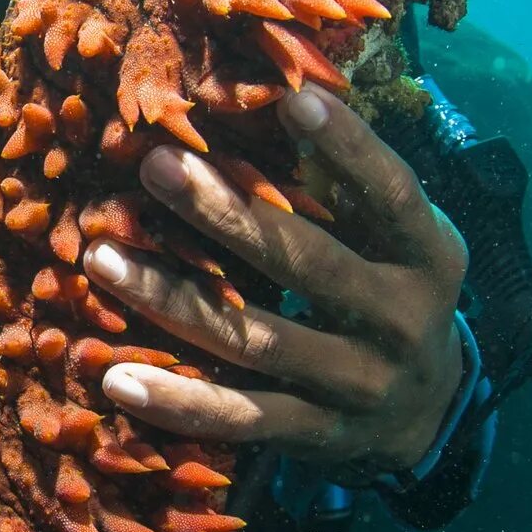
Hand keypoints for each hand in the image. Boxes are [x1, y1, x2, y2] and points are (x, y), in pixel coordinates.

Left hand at [82, 87, 468, 481]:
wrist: (430, 412)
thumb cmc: (395, 287)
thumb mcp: (402, 237)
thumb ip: (351, 183)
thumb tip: (278, 97)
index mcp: (429, 258)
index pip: (392, 196)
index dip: (351, 148)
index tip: (292, 98)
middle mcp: (400, 322)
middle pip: (306, 264)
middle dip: (226, 215)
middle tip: (157, 167)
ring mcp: (357, 385)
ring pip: (254, 340)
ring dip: (173, 299)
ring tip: (102, 260)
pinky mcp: (315, 434)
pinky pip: (241, 418)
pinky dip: (179, 402)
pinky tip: (117, 379)